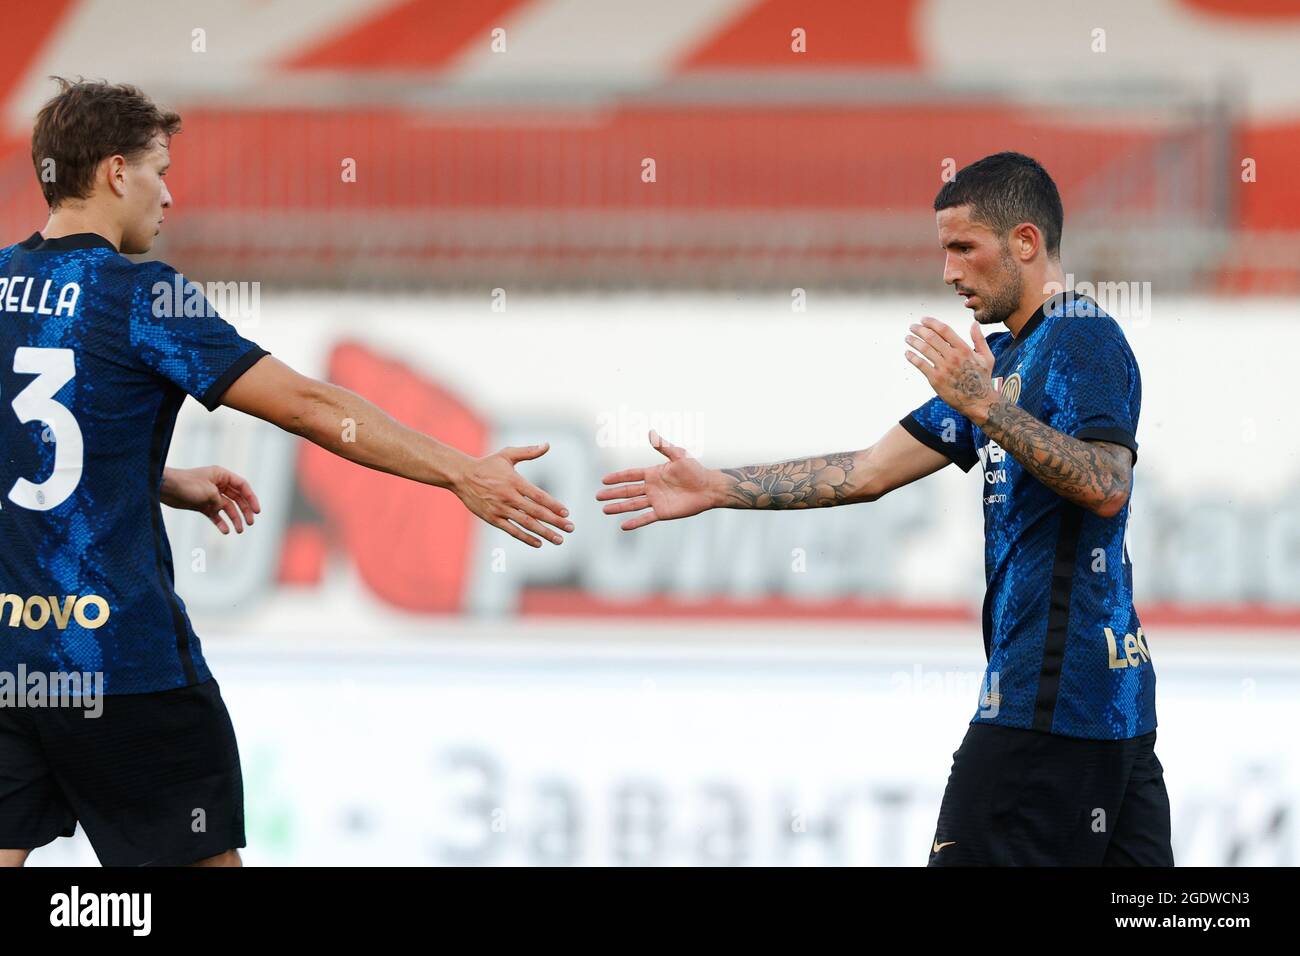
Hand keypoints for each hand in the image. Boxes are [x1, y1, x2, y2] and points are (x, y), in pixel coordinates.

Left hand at [160, 466, 260, 533]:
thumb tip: (222, 509)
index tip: (257, 511)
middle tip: (250, 523)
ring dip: (234, 519)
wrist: (164, 488)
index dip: (252, 498)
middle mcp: (218, 485)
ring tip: (239, 530)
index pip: (242, 486)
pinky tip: (225, 531)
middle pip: (237, 499)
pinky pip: (215, 515)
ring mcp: (210, 495)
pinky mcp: (202, 505)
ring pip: (227, 508)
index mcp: (222, 476)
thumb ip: (220, 500)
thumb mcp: (209, 492)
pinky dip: (220, 522)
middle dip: (244, 511)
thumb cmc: (186, 484)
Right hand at [453, 443, 573, 547]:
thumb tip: (547, 445)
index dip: (553, 505)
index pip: (538, 496)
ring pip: (526, 524)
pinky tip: (539, 543)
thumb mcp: (507, 454)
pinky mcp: (493, 518)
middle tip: (570, 528)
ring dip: (544, 532)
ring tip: (559, 539)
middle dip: (555, 521)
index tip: (566, 512)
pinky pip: (512, 530)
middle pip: (536, 512)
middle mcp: (509, 497)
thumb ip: (529, 452)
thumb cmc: (487, 464)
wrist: (461, 476)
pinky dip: (526, 538)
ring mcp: (500, 509)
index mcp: (514, 481)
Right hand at [597, 430, 720, 530]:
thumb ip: (663, 446)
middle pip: (628, 491)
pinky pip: (646, 518)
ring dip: (619, 507)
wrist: (709, 488)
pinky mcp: (663, 512)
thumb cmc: (696, 470)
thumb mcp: (679, 455)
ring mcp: (656, 501)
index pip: (631, 475)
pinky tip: (623, 526)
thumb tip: (650, 432)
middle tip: (598, 496)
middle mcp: (652, 487)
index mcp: (653, 473)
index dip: (617, 477)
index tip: (604, 480)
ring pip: (633, 505)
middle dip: (613, 493)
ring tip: (604, 510)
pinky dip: (635, 522)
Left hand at [904, 317, 997, 422]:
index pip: (945, 330)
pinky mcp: (936, 380)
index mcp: (964, 349)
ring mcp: (944, 368)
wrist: (979, 401)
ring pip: (925, 350)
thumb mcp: (986, 357)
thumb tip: (974, 324)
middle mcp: (953, 357)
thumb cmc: (982, 378)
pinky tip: (908, 353)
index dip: (932, 322)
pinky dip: (912, 357)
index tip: (924, 319)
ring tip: (908, 338)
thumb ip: (979, 339)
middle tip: (912, 327)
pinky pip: (921, 365)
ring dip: (913, 342)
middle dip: (920, 330)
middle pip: (932, 338)